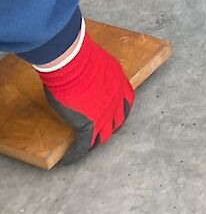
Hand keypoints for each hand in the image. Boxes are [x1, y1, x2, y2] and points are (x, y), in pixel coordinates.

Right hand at [37, 26, 134, 161]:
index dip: (121, 109)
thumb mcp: (97, 60)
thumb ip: (98, 71)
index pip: (126, 100)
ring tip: (87, 148)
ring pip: (103, 136)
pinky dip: (77, 154)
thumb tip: (89, 71)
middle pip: (118, 120)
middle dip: (112, 128)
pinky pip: (83, 145)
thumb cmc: (80, 54)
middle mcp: (116, 99)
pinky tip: (70, 159)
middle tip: (102, 134)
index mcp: (119, 81)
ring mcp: (104, 113)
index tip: (115, 114)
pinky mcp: (88, 124)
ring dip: (96, 143)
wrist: (72, 59)